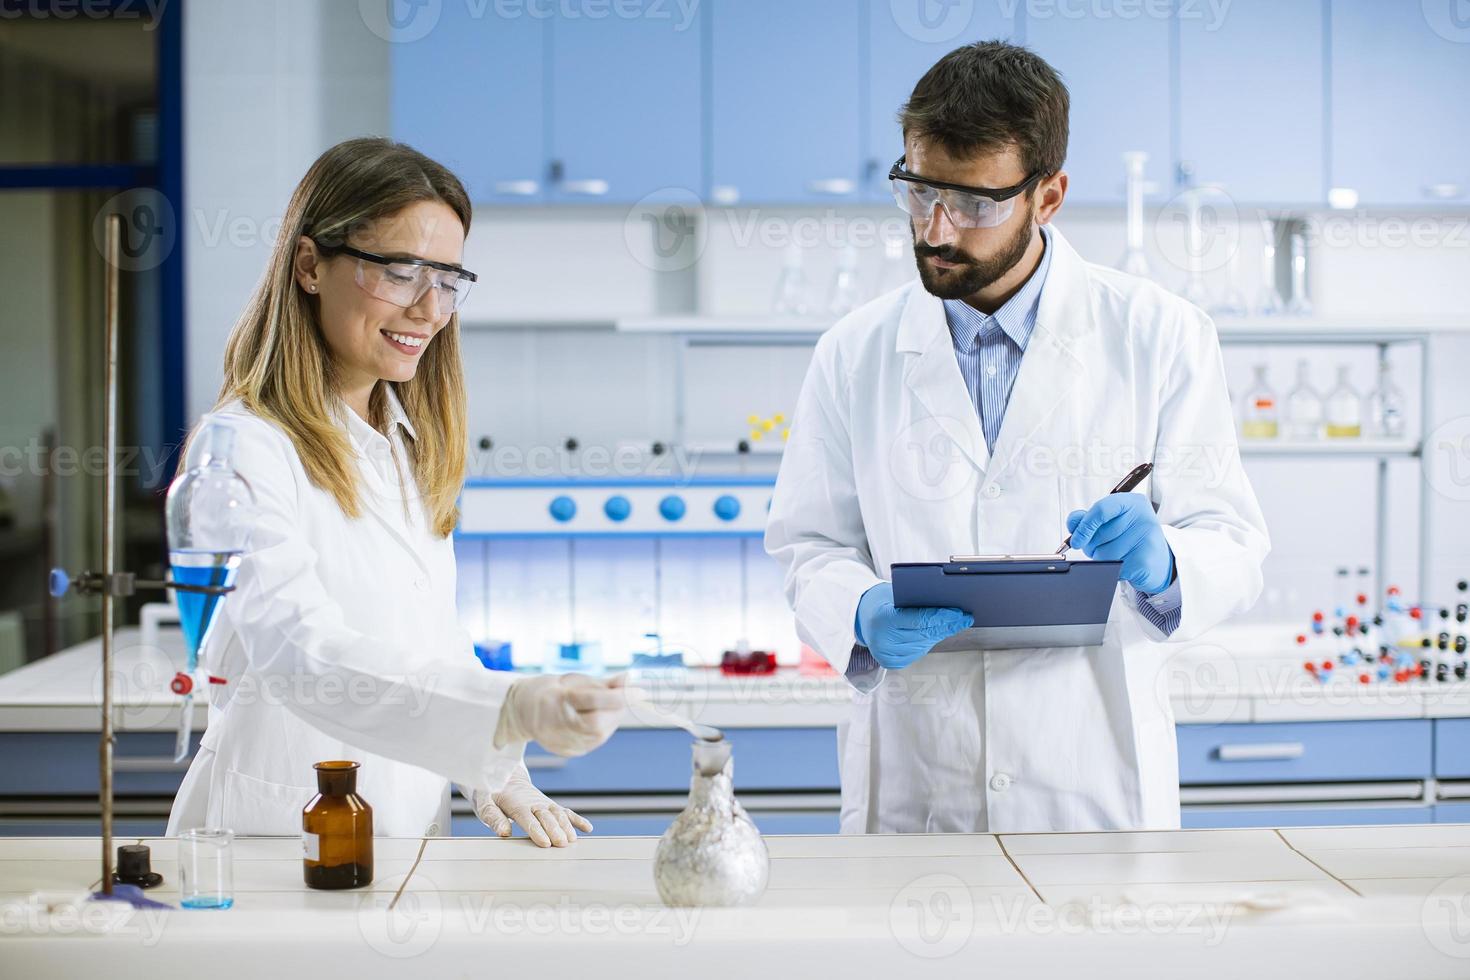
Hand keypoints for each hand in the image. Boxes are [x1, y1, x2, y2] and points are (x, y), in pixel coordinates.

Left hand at [472, 767, 591, 847]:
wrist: (504, 774)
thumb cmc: (491, 792)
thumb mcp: (485, 803)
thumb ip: (493, 818)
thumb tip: (504, 833)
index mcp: (516, 803)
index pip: (528, 819)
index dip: (537, 831)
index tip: (545, 843)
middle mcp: (533, 803)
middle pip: (546, 817)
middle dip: (555, 830)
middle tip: (562, 844)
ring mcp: (544, 803)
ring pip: (558, 813)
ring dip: (567, 826)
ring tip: (572, 840)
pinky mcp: (550, 805)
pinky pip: (565, 811)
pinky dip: (577, 819)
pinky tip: (588, 828)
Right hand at [494, 672, 630, 755]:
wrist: (522, 711)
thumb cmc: (552, 690)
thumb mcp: (575, 680)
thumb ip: (603, 683)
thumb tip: (629, 680)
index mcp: (559, 700)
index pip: (596, 700)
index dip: (620, 696)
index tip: (639, 691)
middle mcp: (558, 724)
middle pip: (599, 721)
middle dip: (617, 709)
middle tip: (623, 697)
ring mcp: (562, 741)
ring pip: (600, 734)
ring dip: (612, 720)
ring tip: (608, 707)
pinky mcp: (567, 751)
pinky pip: (594, 742)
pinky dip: (602, 729)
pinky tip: (597, 719)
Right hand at [855, 581, 972, 668]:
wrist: (861, 617)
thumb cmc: (883, 601)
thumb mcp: (895, 595)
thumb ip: (916, 601)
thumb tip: (948, 607)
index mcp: (882, 618)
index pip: (919, 619)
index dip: (942, 617)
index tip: (959, 613)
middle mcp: (883, 640)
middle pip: (924, 633)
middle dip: (947, 625)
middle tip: (965, 618)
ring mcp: (886, 654)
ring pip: (924, 644)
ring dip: (941, 634)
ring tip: (956, 624)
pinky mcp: (890, 662)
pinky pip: (918, 652)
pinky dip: (929, 642)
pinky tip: (938, 633)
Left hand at [1066, 492, 1174, 594]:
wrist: (1158, 562)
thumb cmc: (1131, 538)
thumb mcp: (1113, 521)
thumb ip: (1090, 518)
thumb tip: (1074, 521)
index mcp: (1134, 503)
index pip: (1100, 510)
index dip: (1084, 526)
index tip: (1077, 539)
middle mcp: (1143, 518)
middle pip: (1098, 535)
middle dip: (1091, 546)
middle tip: (1102, 547)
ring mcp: (1146, 539)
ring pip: (1102, 554)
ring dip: (1100, 559)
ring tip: (1116, 556)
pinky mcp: (1144, 562)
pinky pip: (1111, 569)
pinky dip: (1110, 571)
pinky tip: (1122, 565)